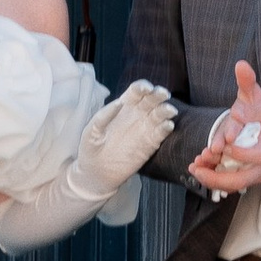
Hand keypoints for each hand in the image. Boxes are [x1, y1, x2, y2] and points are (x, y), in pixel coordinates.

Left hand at [67, 82, 174, 202]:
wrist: (96, 173)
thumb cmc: (91, 148)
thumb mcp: (91, 130)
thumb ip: (104, 115)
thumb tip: (119, 102)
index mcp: (123, 106)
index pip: (136, 91)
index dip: (143, 86)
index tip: (146, 88)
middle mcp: (136, 114)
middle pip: (151, 99)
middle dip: (158, 94)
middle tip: (163, 94)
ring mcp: (145, 129)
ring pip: (160, 114)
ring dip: (166, 109)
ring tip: (169, 110)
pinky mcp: (150, 144)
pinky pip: (161, 133)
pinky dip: (167, 128)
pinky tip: (167, 125)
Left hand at [187, 59, 260, 194]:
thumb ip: (254, 103)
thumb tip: (237, 101)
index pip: (254, 155)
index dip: (237, 151)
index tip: (226, 143)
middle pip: (240, 180)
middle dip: (215, 178)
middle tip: (197, 168)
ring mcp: (260, 173)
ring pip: (236, 185)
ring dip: (214, 180)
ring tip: (196, 170)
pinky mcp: (257, 176)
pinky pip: (237, 183)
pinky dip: (220, 180)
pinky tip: (205, 171)